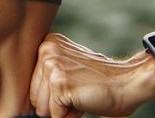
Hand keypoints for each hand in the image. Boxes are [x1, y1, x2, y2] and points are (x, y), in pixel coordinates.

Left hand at [26, 32, 144, 117]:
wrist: (128, 83)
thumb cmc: (101, 81)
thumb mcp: (69, 68)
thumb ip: (48, 76)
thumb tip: (27, 103)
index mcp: (47, 44)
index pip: (32, 85)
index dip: (53, 96)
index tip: (72, 87)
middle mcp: (46, 50)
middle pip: (34, 97)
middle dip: (56, 104)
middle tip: (78, 92)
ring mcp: (52, 65)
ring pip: (42, 108)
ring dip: (63, 110)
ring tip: (81, 95)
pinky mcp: (60, 83)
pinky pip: (55, 114)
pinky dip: (70, 116)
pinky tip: (84, 101)